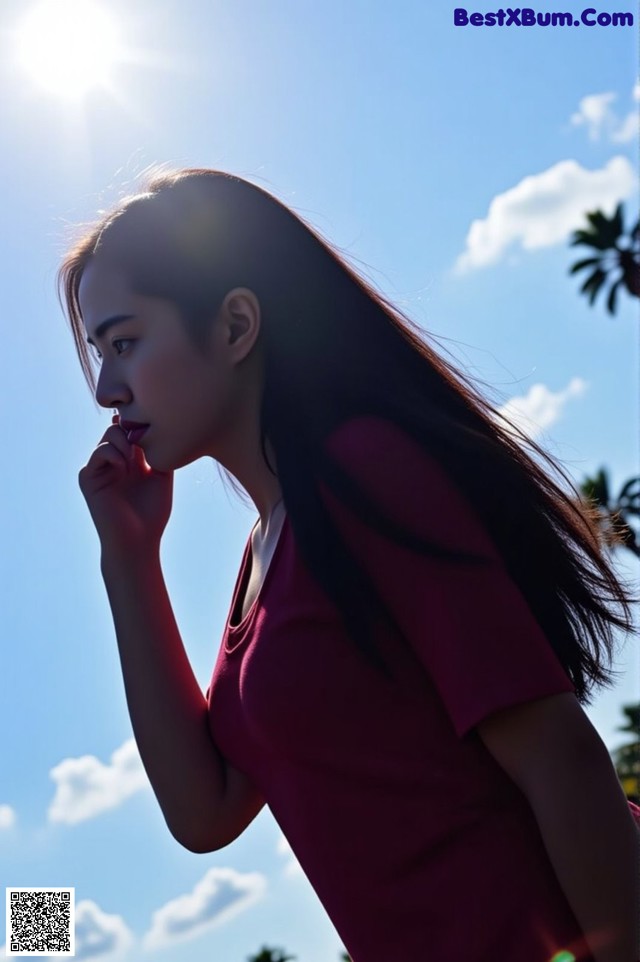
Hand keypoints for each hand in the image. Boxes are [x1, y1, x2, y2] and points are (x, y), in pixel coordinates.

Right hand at [78, 415, 173, 555]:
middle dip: (133, 430)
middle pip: (119, 427)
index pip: (131, 431)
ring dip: (125, 441)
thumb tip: (159, 426)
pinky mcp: (88, 478)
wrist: (137, 540)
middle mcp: (114, 462)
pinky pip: (100, 452)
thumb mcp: (162, 477)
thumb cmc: (152, 514)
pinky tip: (125, 468)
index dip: (141, 425)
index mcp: (131, 462)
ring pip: (109, 435)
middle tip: (144, 444)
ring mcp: (100, 469)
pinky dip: (115, 454)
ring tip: (135, 459)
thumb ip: (159, 452)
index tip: (155, 427)